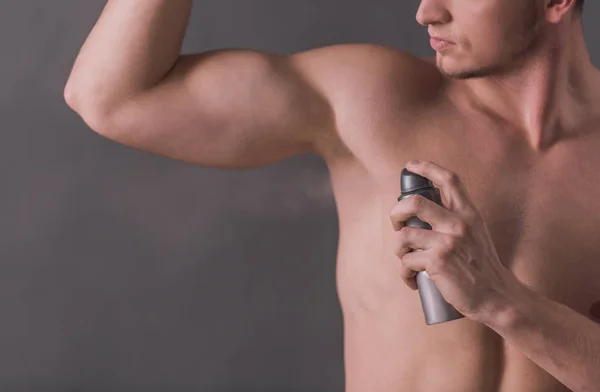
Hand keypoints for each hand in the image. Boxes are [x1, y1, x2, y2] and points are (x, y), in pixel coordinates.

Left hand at [390, 160, 525, 322]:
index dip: (427, 167)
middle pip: (414, 202)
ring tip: (407, 261)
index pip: (449, 179)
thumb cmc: (480, 268)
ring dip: (399, 250)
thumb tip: (423, 215)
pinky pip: (406, 262)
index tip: (411, 165)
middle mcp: (458, 223)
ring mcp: (448, 241)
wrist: (495, 296)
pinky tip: (412, 280)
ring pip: (404, 235)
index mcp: (468, 213)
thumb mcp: (475, 235)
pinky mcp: (438, 261)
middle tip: (396, 224)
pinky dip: (405, 274)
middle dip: (396, 212)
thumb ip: (455, 221)